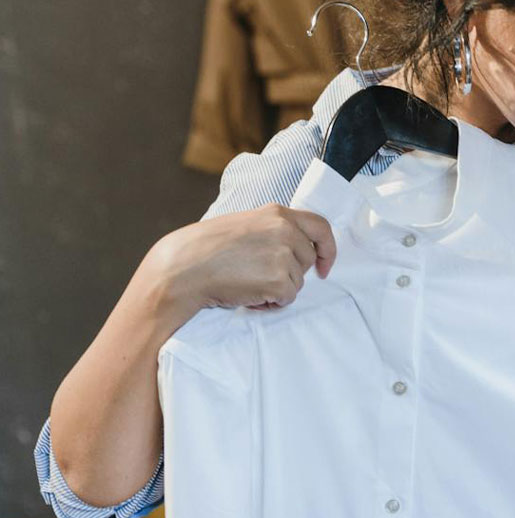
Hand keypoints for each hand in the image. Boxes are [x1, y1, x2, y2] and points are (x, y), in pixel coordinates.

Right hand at [149, 203, 336, 312]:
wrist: (184, 268)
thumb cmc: (208, 249)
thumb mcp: (246, 224)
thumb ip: (274, 229)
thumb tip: (298, 246)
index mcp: (278, 213)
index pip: (321, 227)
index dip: (328, 249)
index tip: (323, 265)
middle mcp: (285, 230)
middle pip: (307, 259)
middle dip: (290, 272)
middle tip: (259, 275)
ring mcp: (283, 255)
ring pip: (298, 281)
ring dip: (277, 288)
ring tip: (247, 283)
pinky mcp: (278, 280)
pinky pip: (287, 298)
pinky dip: (271, 303)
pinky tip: (249, 295)